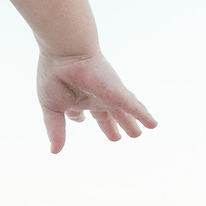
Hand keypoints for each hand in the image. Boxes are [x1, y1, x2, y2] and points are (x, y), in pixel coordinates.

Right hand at [38, 52, 155, 153]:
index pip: (80, 111)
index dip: (79, 117)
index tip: (80, 120)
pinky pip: (135, 107)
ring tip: (137, 133)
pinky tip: (153, 125)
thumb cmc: (54, 75)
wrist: (66, 54)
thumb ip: (56, 130)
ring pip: (123, 112)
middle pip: (105, 114)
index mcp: (76, 98)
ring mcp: (108, 95)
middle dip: (111, 125)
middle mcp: (93, 96)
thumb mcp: (52, 108)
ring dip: (129, 123)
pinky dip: (144, 116)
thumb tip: (54, 151)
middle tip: (118, 137)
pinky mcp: (119, 94)